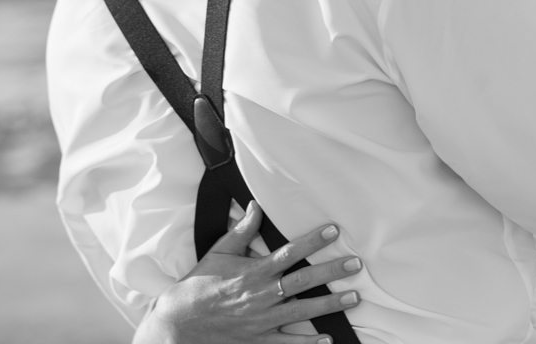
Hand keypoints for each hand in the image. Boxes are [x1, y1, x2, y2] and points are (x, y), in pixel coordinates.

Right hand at [135, 202, 360, 343]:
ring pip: (303, 312)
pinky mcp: (259, 340)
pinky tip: (329, 340)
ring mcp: (262, 321)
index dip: (313, 241)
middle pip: (303, 282)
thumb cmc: (201, 283)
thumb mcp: (220, 251)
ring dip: (330, 305)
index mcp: (254, 272)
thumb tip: (256, 205)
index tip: (333, 231)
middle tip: (355, 265)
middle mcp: (262, 296)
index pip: (289, 253)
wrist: (180, 322)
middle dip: (332, 272)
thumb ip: (242, 230)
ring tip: (355, 298)